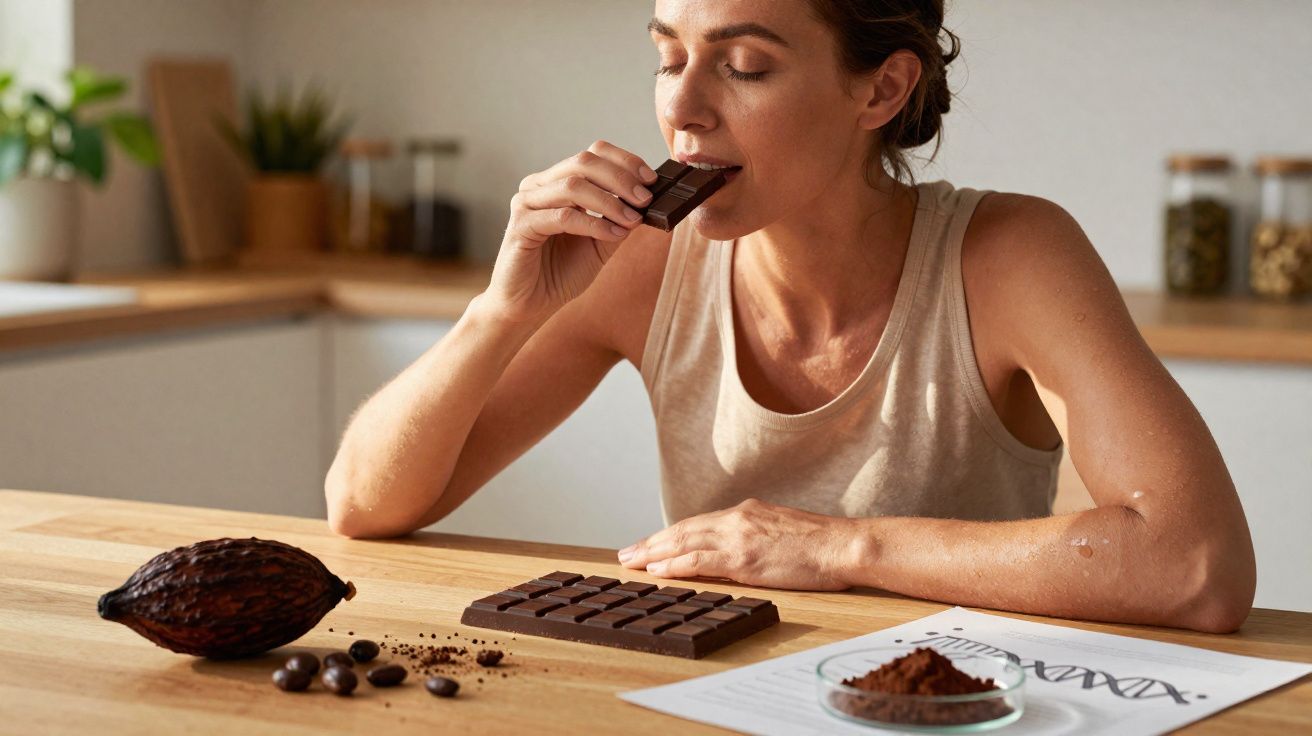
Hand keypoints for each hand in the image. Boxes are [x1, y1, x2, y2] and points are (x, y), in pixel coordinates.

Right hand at [483, 139, 657, 324]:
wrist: (529, 305)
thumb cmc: (560, 272)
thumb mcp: (600, 243)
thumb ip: (618, 220)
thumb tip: (646, 202)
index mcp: (557, 183)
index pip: (592, 154)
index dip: (624, 162)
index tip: (651, 180)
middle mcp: (539, 186)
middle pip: (583, 162)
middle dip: (621, 178)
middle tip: (645, 199)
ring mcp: (526, 203)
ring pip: (573, 186)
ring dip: (610, 202)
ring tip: (632, 219)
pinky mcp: (520, 226)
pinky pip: (563, 217)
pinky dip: (594, 224)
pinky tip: (613, 235)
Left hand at [616, 499, 863, 590]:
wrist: (843, 545)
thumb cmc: (821, 543)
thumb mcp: (781, 529)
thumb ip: (755, 534)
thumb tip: (738, 549)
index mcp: (746, 512)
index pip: (697, 523)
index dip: (669, 534)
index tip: (650, 544)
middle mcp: (737, 519)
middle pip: (683, 530)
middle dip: (652, 542)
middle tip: (626, 553)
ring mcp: (739, 537)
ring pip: (684, 542)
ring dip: (654, 553)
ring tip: (631, 562)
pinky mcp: (744, 557)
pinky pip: (700, 560)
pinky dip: (675, 564)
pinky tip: (658, 571)